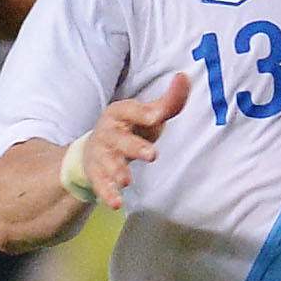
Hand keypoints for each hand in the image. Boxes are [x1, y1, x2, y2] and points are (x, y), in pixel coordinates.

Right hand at [78, 74, 190, 210]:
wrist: (94, 149)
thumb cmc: (131, 128)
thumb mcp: (149, 114)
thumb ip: (169, 101)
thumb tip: (185, 77)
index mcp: (120, 114)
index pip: (129, 110)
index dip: (142, 112)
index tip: (157, 116)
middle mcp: (107, 133)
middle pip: (118, 139)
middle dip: (134, 146)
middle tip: (152, 155)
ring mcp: (101, 154)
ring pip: (107, 162)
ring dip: (117, 171)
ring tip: (127, 180)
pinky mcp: (97, 174)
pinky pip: (101, 185)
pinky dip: (107, 193)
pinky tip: (116, 204)